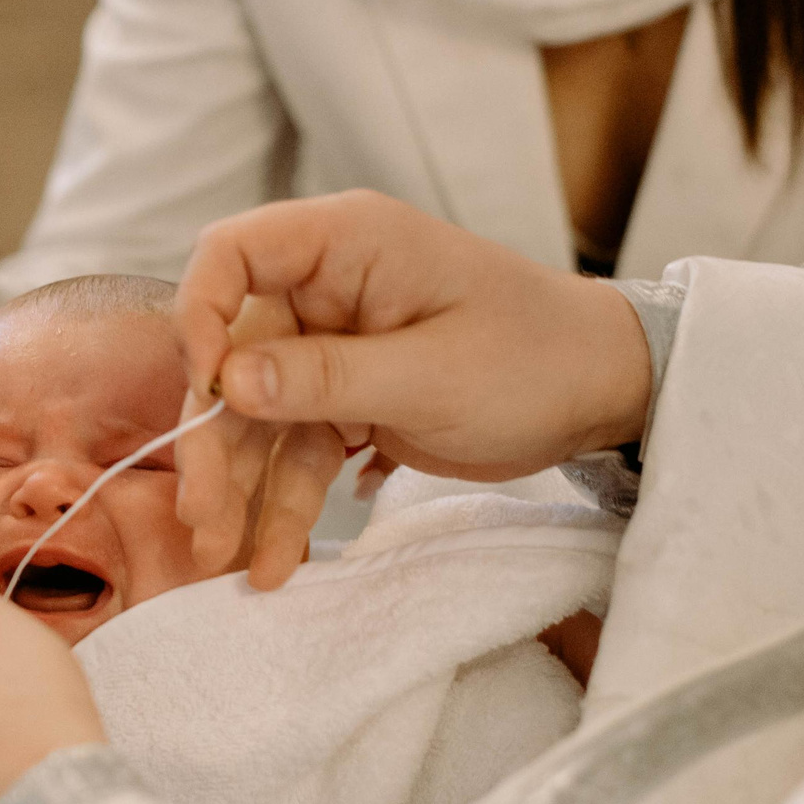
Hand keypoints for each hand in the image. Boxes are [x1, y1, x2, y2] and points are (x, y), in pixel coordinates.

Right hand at [175, 192, 651, 586]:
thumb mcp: (432, 373)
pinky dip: (283, 502)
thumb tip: (230, 380)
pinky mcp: (346, 400)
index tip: (209, 388)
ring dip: (239, 485)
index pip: (231, 254)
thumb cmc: (536, 357)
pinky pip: (295, 449)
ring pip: (257, 415)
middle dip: (215, 438)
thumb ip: (326, 377)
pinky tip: (272, 558)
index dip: (200, 314)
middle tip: (203, 513)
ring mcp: (332, 347)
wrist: (603, 395)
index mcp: (346, 244)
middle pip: (232, 353)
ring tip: (225, 556)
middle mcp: (325, 288)